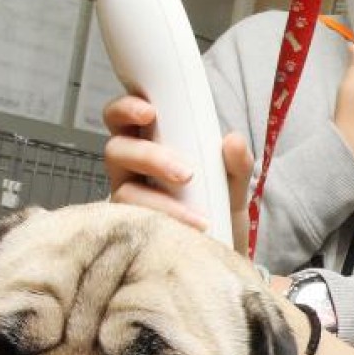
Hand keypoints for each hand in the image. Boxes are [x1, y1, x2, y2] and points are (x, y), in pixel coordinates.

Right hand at [102, 96, 254, 256]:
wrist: (224, 246)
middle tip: (186, 174)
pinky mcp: (132, 228)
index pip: (123, 118)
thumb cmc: (218, 202)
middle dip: (147, 156)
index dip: (126, 109)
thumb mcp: (234, 180)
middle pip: (116, 150)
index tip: (149, 111)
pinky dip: (167, 223)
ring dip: (161, 200)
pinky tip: (194, 228)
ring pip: (124, 190)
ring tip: (198, 215)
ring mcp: (128, 199)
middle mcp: (130, 169)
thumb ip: (237, 160)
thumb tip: (233, 140)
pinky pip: (136, 223)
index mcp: (148, 142)